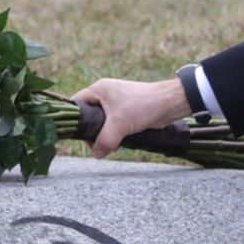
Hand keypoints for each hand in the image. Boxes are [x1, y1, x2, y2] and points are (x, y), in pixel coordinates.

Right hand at [69, 77, 190, 157]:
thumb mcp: (119, 124)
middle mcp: (105, 94)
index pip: (77, 103)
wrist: (168, 104)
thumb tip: (96, 154)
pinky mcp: (127, 111)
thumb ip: (104, 140)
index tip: (78, 135)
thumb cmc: (142, 106)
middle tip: (96, 144)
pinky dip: (114, 134)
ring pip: (102, 122)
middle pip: (88, 115)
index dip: (75, 120)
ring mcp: (116, 102)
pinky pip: (114, 124)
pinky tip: (118, 143)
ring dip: (104, 135)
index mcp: (99, 89)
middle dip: (92, 132)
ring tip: (109, 145)